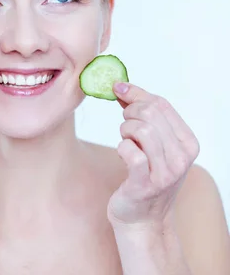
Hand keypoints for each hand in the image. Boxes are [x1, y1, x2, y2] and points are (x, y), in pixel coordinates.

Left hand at [107, 82, 199, 228]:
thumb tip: (123, 87)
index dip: (136, 93)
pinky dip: (121, 148)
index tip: (118, 89)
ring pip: (140, 129)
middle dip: (128, 112)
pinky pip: (129, 150)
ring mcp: (165, 171)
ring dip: (125, 131)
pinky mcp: (145, 183)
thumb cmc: (144, 177)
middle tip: (124, 125)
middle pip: (149, 113)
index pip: (162, 104)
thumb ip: (143, 116)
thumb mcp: (152, 145)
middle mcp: (182, 157)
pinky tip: (124, 156)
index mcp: (188, 143)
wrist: (141, 219)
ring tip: (126, 143)